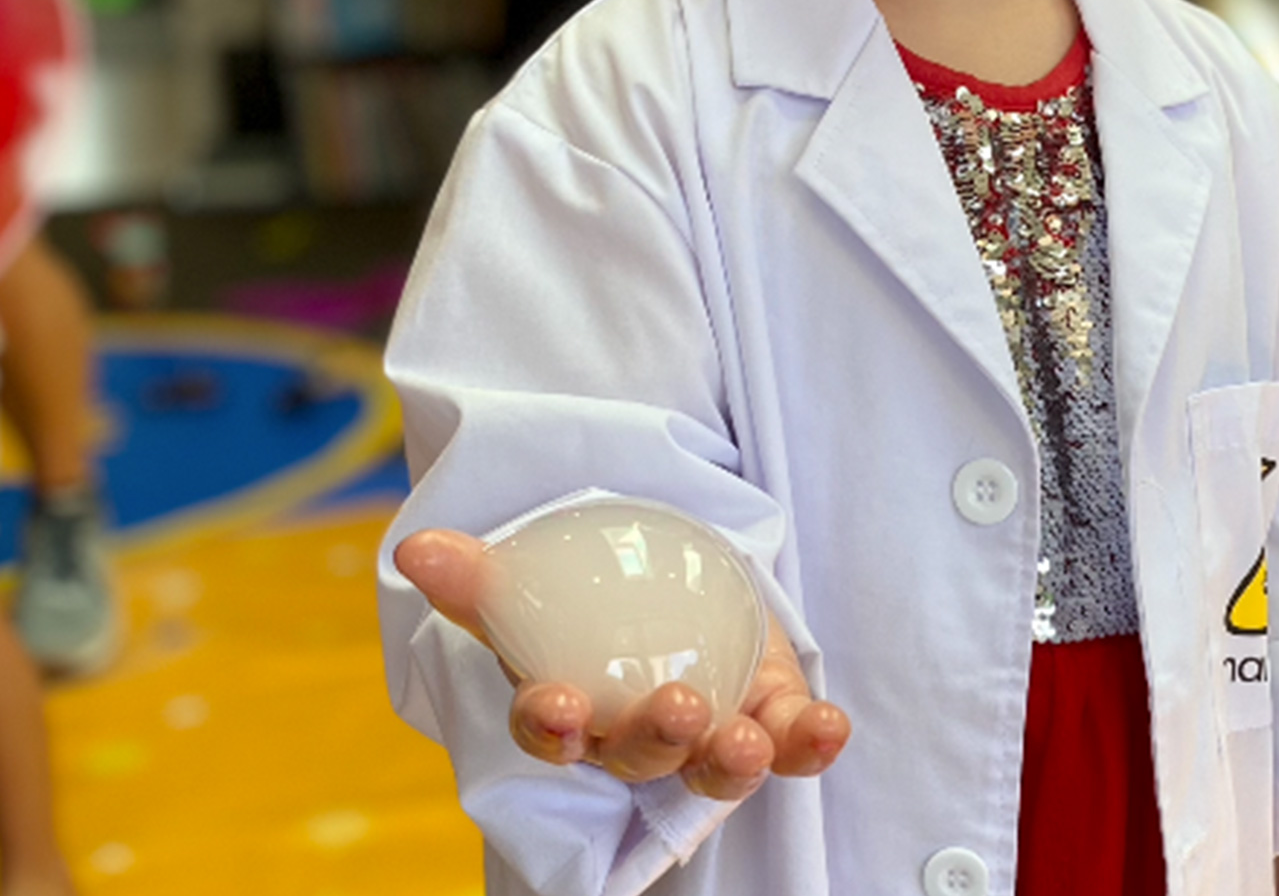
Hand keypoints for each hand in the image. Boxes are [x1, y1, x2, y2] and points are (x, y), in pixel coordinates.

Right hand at [394, 528, 849, 798]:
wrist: (665, 584)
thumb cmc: (589, 599)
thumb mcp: (534, 581)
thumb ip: (480, 574)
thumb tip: (416, 548)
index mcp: (573, 711)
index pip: (552, 731)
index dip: (554, 723)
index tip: (561, 705)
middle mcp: (637, 737)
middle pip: (641, 753)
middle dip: (657, 737)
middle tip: (676, 709)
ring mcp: (707, 731)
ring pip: (714, 764)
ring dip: (734, 758)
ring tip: (750, 740)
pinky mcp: (766, 717)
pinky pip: (789, 742)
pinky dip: (810, 742)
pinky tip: (830, 727)